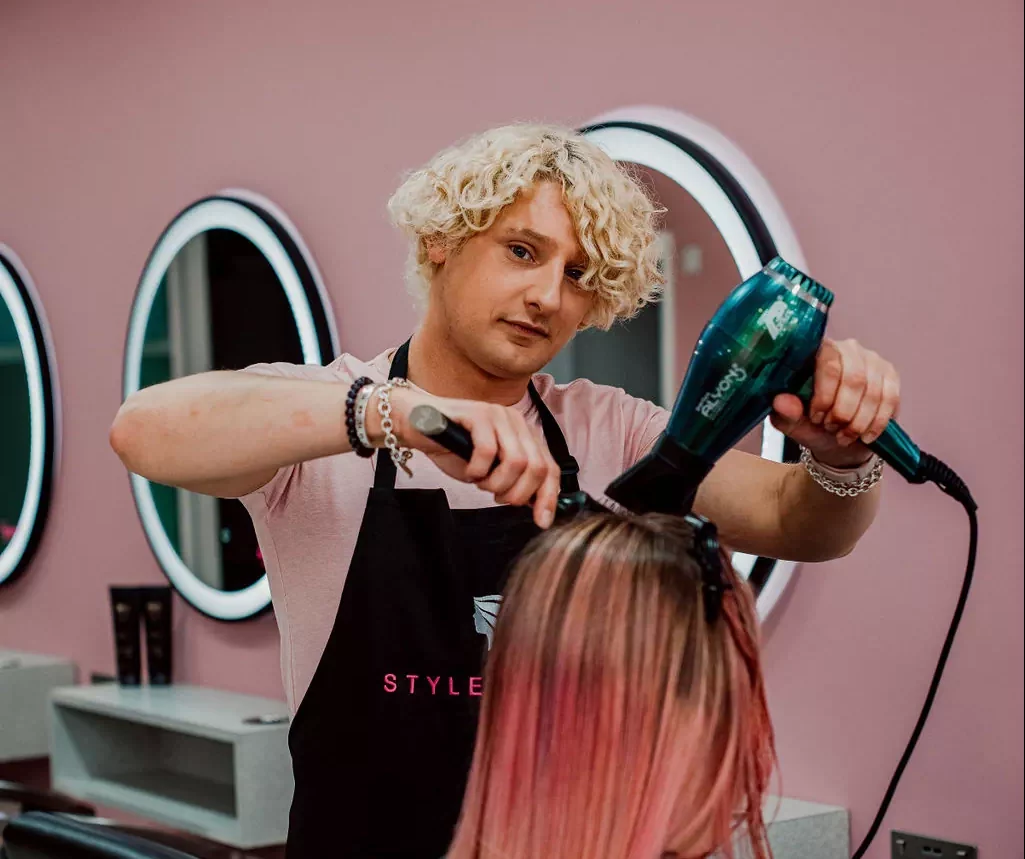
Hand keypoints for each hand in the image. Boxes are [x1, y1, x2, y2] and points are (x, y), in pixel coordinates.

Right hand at [382, 387, 560, 528]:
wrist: (417, 424)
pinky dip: (477, 470)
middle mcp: (516, 422)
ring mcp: (498, 415)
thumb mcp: (489, 471)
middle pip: (537, 468)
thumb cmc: (452, 448)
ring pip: (516, 462)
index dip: (549, 497)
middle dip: (517, 493)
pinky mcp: (478, 414)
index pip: (550, 468)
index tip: (541, 521)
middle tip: (496, 496)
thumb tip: (536, 505)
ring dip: (496, 483)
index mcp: (524, 434)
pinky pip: (488, 451)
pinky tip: (468, 470)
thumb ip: (513, 481)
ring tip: (479, 481)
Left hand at [769, 337, 900, 467]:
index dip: (825, 395)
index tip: (817, 418)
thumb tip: (781, 401)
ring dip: (859, 420)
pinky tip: (865, 436)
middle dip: (844, 411)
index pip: (828, 365)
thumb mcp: (792, 422)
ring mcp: (871, 359)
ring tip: (845, 436)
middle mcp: (847, 348)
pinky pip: (890, 398)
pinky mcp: (890, 374)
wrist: (837, 437)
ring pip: (873, 391)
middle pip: (854, 378)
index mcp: (816, 352)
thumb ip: (785, 412)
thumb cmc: (810, 423)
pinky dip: (877, 422)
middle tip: (832, 429)